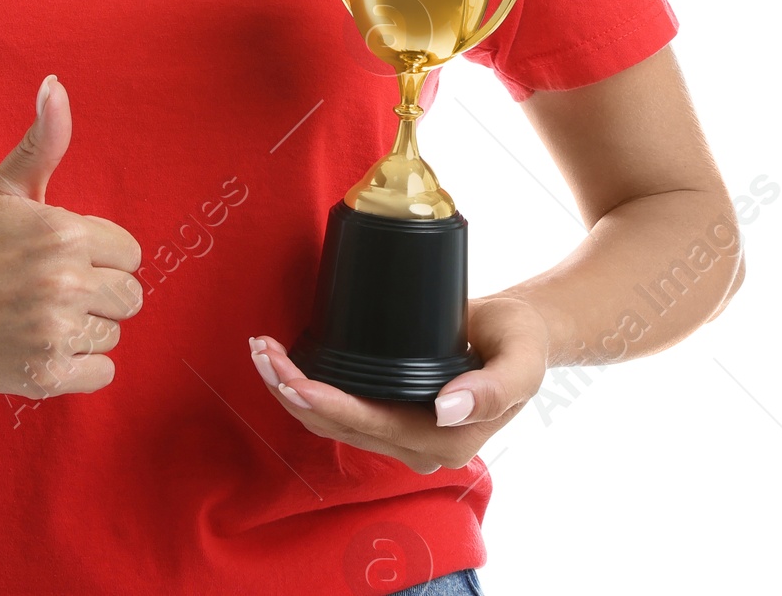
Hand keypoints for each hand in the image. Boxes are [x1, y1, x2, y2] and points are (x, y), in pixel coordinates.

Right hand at [0, 74, 143, 397]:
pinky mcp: (45, 376)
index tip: (62, 257)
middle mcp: (66, 282)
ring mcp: (55, 332)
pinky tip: (43, 346)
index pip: (129, 252)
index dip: (98, 254)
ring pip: (113, 334)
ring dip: (86, 328)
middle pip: (129, 296)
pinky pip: (102, 373)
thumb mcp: (0, 187)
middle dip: (99, 292)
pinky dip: (80, 366)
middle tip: (52, 288)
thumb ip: (43, 140)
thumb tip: (56, 85)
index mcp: (64, 232)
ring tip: (40, 315)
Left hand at [249, 295, 549, 472]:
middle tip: (260, 350)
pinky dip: (306, 386)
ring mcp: (400, 431)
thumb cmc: (521, 343)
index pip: (371, 425)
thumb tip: (445, 409)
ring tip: (260, 350)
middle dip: (293, 390)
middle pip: (339, 425)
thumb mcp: (521, 362)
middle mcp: (417, 445)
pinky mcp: (388, 411)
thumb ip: (492, 389)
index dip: (328, 405)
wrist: (520, 335)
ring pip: (331, 421)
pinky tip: (283, 361)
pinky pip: (338, 409)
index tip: (293, 380)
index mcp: (446, 440)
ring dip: (290, 388)